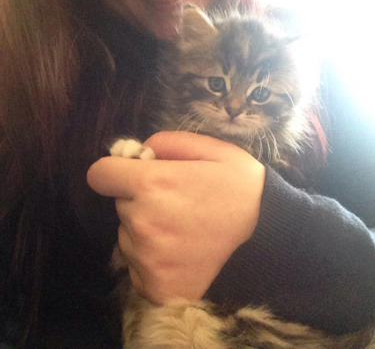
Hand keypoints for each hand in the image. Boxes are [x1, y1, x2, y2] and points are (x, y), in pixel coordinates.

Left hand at [87, 131, 264, 303]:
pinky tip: (180, 252)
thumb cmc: (238, 185)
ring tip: (181, 228)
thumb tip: (137, 152)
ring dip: (144, 229)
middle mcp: (142, 221)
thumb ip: (166, 142)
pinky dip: (152, 258)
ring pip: (127, 234)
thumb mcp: (209, 148)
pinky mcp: (155, 285)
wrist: (267, 232)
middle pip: (118, 203)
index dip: (115, 171)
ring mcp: (147, 258)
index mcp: (152, 183)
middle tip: (175, 202)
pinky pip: (135, 264)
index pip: (99, 174)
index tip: (133, 175)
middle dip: (138, 198)